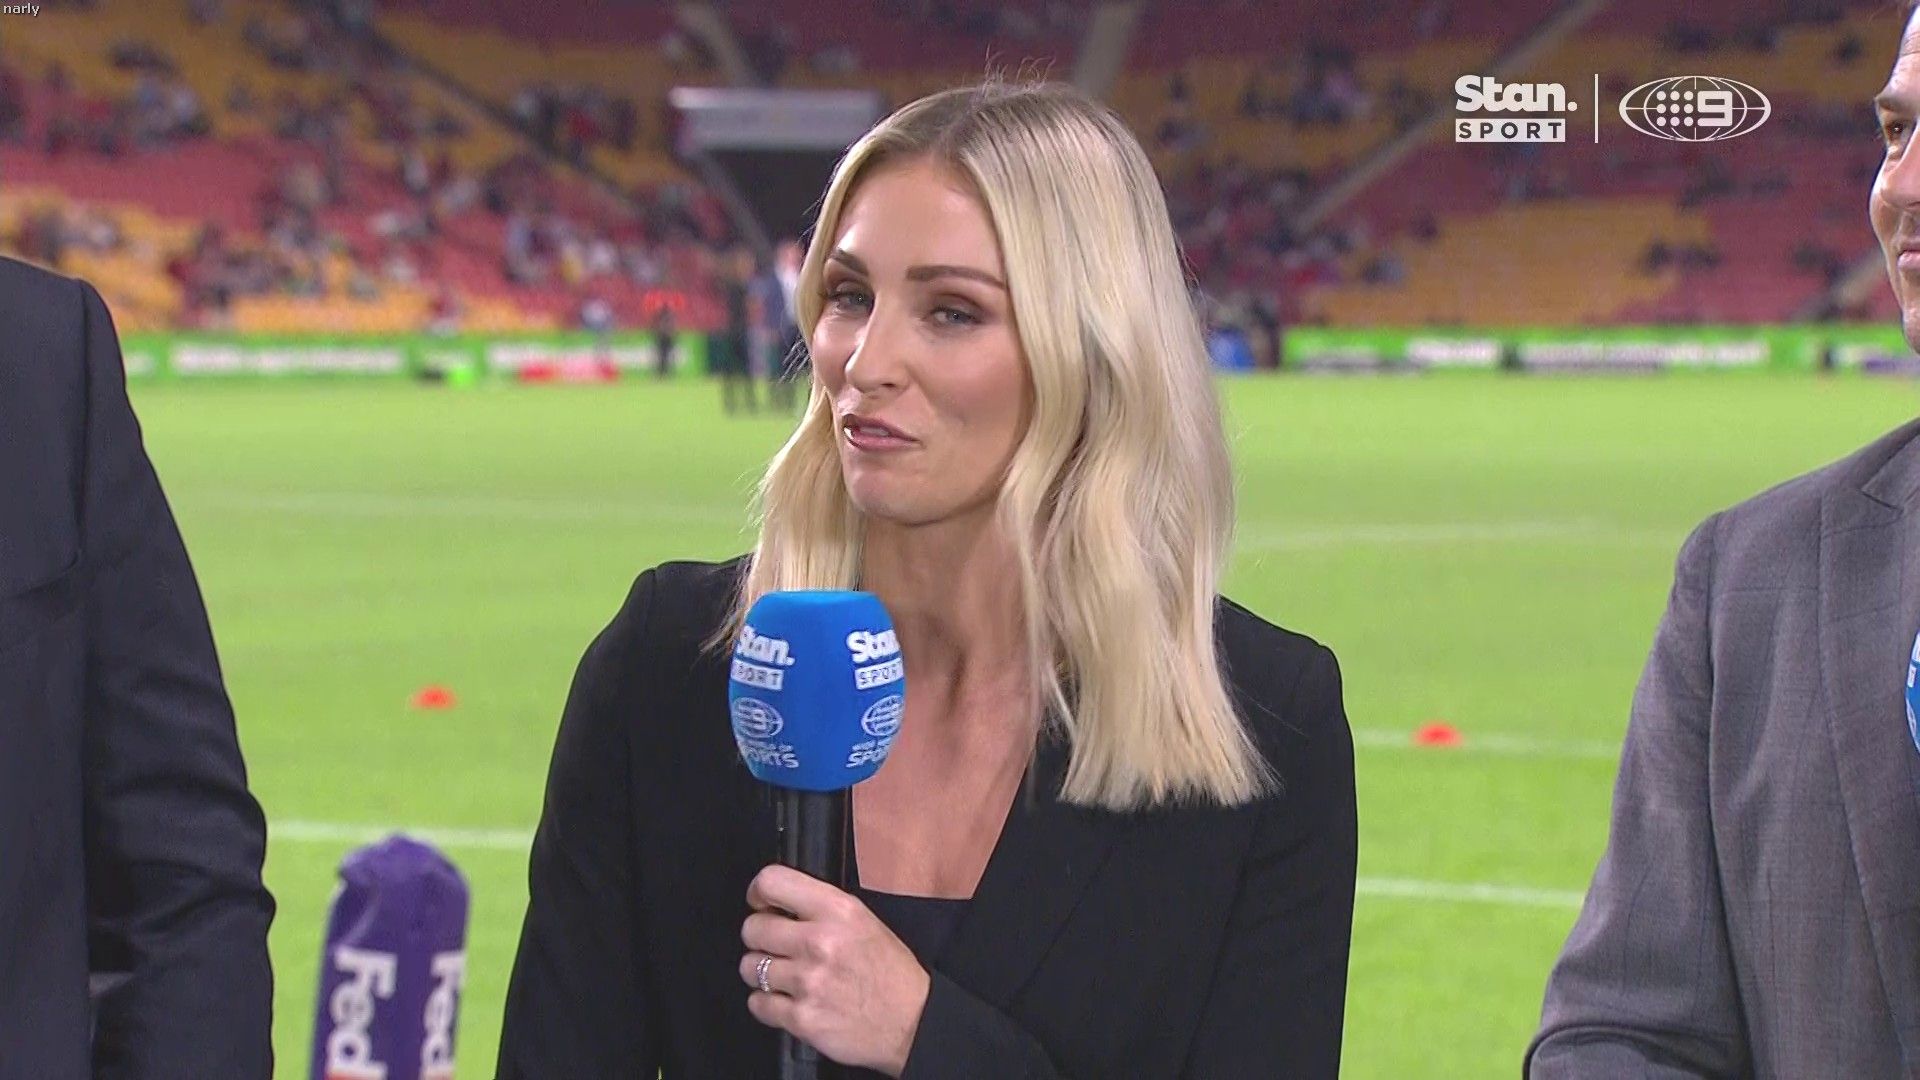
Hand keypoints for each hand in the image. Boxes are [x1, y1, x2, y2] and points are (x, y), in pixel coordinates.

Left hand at [739, 864, 931, 1076]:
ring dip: (762, 972)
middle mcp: (820, 942)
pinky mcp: (801, 1019)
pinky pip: (757, 1004)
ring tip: (785, 976)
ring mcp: (808, 982)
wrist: (914, 1023)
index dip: (758, 892)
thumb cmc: (891, 972)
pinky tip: (788, 1000)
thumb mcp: (864, 921)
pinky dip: (766, 1004)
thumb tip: (777, 903)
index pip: (772, 882)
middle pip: (752, 928)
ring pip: (749, 967)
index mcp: (838, 910)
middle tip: (776, 945)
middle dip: (760, 936)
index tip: (761, 903)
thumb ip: (821, 907)